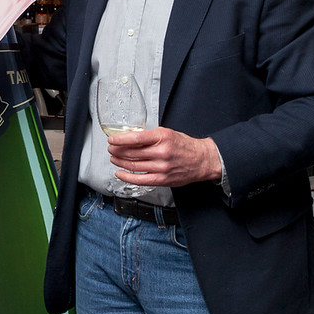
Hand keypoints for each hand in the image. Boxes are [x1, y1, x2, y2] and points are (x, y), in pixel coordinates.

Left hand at [106, 127, 221, 187]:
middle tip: (111, 149)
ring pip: (133, 165)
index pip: (135, 138)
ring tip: (114, 158)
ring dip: (120, 162)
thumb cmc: (184, 145)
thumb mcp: (167, 133)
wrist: (202, 160)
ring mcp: (162, 167)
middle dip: (117, 150)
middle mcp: (162, 152)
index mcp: (162, 137)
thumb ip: (149, 136)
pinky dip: (127, 177)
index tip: (111, 139)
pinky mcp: (162, 179)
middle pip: (132, 152)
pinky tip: (119, 173)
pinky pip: (140, 180)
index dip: (120, 139)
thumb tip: (129, 139)